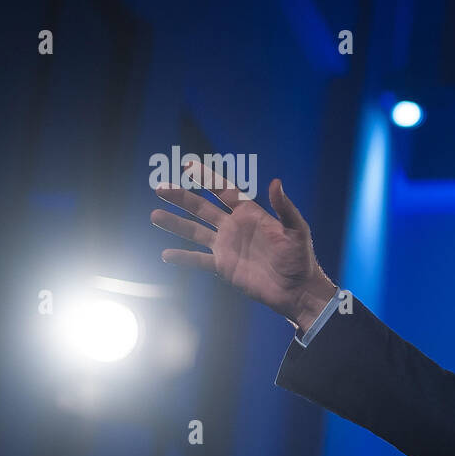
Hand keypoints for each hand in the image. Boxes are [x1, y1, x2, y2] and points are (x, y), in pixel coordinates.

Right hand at [150, 161, 336, 329]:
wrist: (296, 290)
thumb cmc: (300, 259)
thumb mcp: (297, 230)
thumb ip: (285, 207)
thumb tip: (276, 182)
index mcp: (250, 214)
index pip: (224, 191)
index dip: (207, 178)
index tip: (189, 165)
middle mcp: (234, 227)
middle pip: (202, 208)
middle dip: (181, 197)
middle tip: (160, 188)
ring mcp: (227, 247)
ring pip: (195, 231)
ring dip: (175, 224)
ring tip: (154, 215)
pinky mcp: (224, 266)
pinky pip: (199, 260)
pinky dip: (183, 257)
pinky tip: (165, 254)